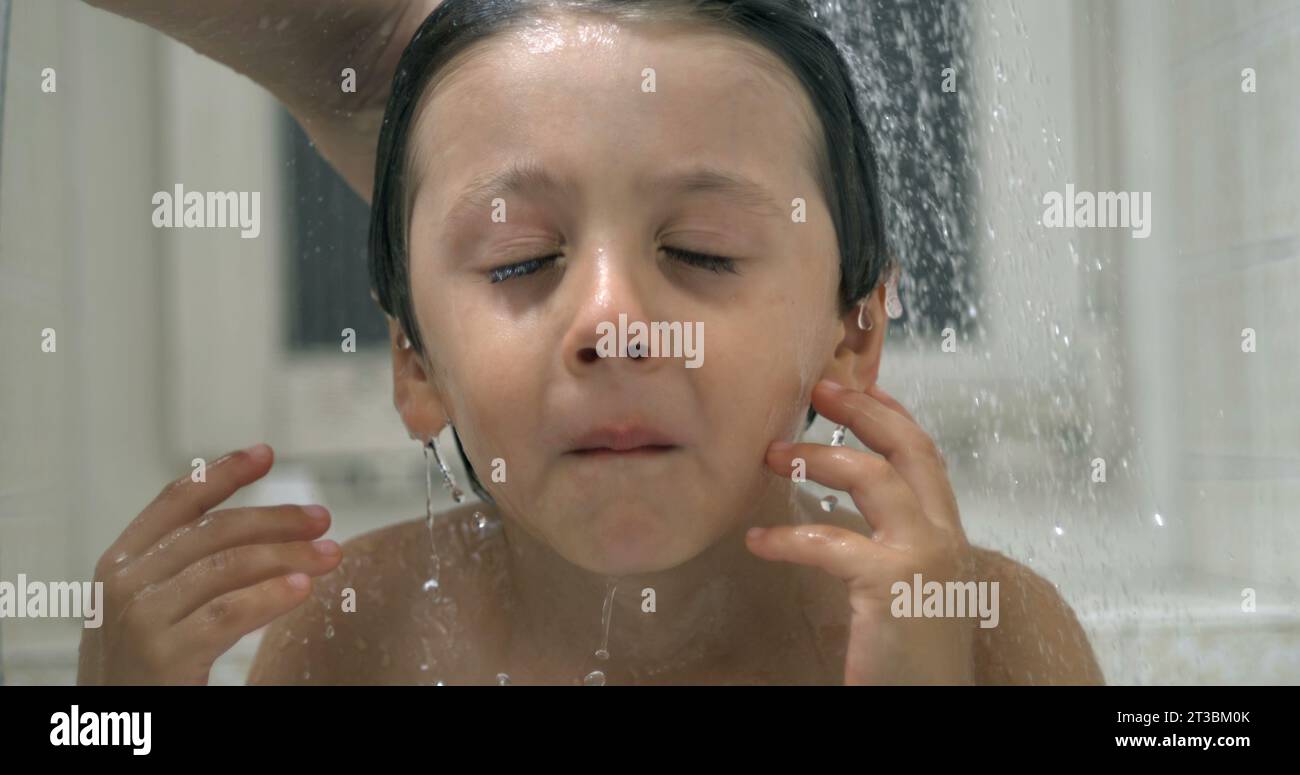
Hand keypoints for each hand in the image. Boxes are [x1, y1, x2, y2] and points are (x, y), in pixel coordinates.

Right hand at [78, 444, 342, 684]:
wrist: (116, 732)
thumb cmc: (140, 675)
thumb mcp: (153, 610)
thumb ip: (188, 571)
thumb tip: (265, 537)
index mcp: (118, 565)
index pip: (175, 502)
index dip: (222, 473)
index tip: (265, 453)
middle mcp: (122, 585)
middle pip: (213, 531)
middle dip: (275, 519)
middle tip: (322, 518)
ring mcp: (139, 620)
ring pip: (228, 567)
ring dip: (288, 554)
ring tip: (329, 554)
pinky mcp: (162, 656)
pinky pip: (228, 614)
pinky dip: (270, 596)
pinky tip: (302, 588)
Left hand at [748, 380, 976, 684]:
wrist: (928, 706)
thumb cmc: (909, 659)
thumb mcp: (905, 590)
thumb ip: (887, 550)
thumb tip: (843, 519)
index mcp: (946, 538)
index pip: (926, 459)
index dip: (893, 416)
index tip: (861, 386)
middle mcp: (944, 538)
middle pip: (910, 449)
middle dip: (865, 409)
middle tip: (818, 388)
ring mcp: (923, 558)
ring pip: (874, 478)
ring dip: (819, 458)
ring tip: (772, 456)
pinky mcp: (892, 585)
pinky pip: (830, 542)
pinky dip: (787, 537)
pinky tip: (758, 541)